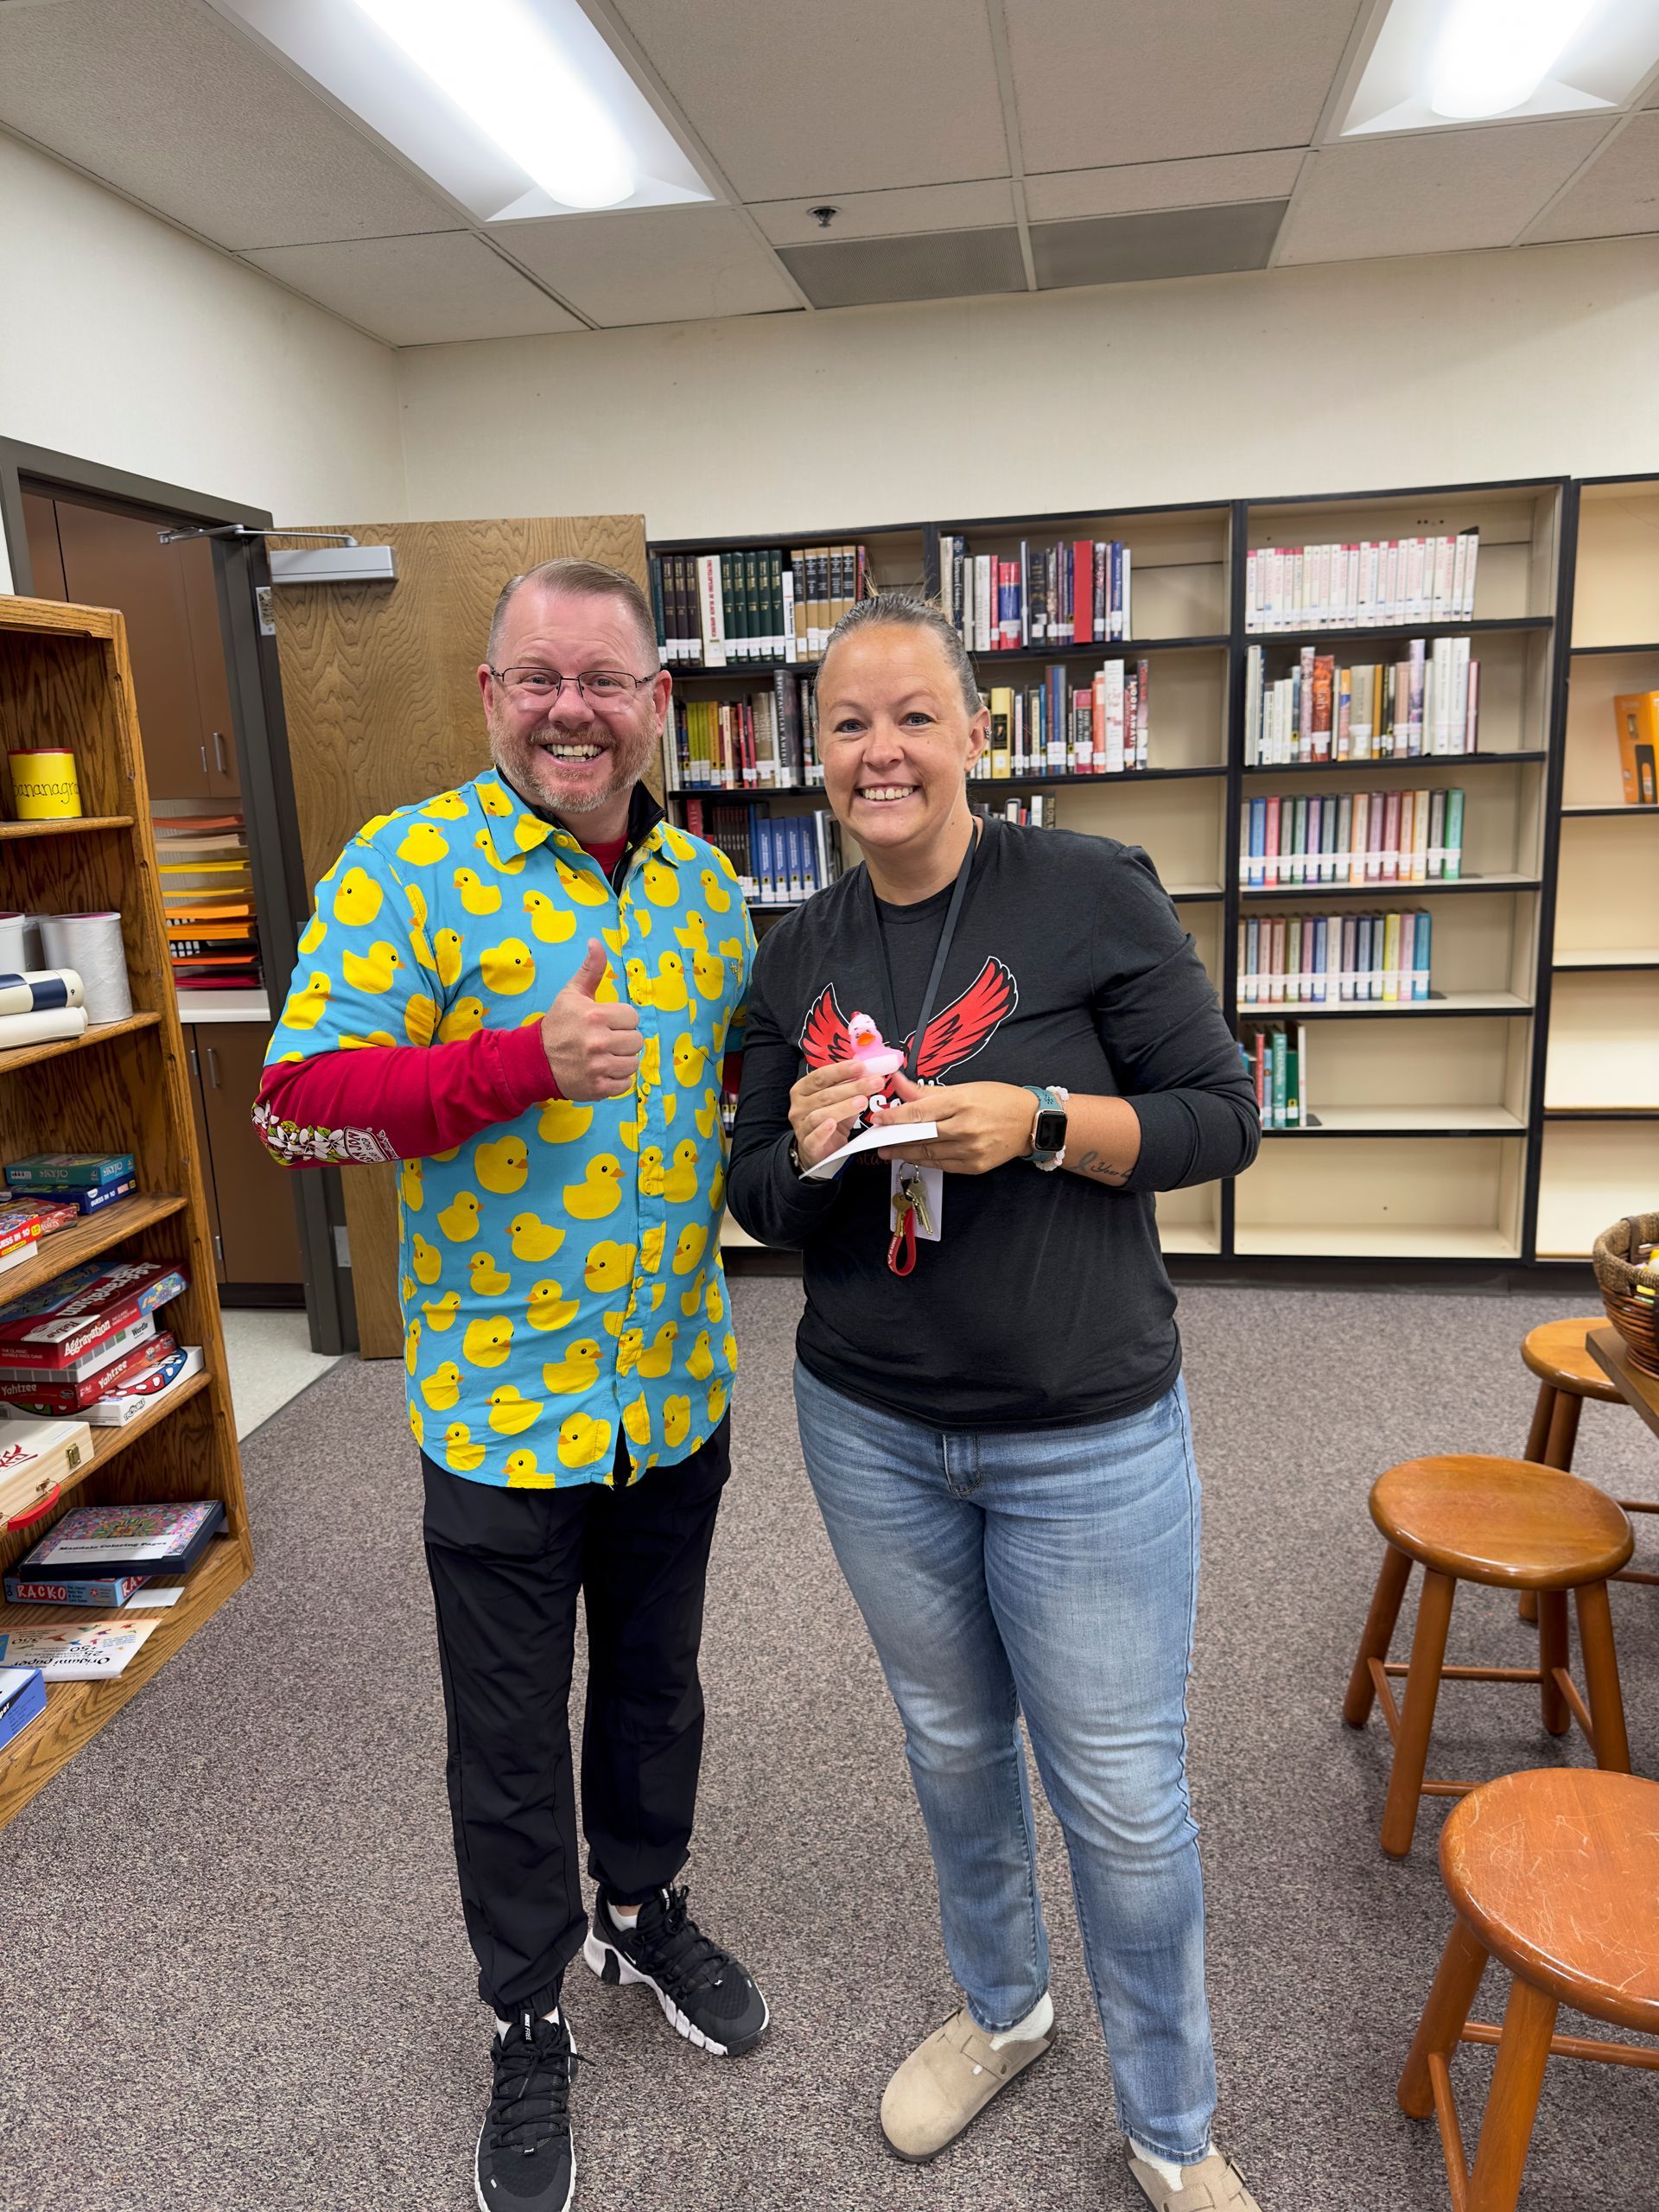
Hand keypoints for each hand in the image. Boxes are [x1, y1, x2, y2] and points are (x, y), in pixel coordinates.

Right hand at [539, 939, 641, 1101]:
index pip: (633, 1017)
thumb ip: (590, 969)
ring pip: (633, 1063)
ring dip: (622, 1060)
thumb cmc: (558, 1024)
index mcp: (596, 1016)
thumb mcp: (572, 994)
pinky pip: (626, 1084)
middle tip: (606, 1041)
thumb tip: (596, 942)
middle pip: (637, 1041)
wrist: (534, 1060)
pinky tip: (602, 1071)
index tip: (606, 1023)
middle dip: (623, 1040)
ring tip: (604, 1056)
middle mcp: (598, 1042)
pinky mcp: (598, 1088)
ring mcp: (599, 1067)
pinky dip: (618, 1079)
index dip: (621, 1020)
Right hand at [788, 1055, 876, 1170]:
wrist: (819, 1149)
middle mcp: (799, 1106)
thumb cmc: (830, 1118)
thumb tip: (866, 1066)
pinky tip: (833, 1125)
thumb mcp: (840, 1100)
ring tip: (863, 1101)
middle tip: (874, 1083)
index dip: (840, 1070)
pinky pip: (814, 1137)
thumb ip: (849, 1085)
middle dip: (852, 1087)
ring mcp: (801, 1126)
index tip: (861, 1066)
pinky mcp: (807, 1144)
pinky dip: (823, 1131)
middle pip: (825, 1095)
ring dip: (843, 1107)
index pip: (820, 1076)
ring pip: (820, 1114)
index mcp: (803, 1089)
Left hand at [875, 1073, 1033, 1175]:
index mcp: (961, 1103)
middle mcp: (965, 1128)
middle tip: (877, 1140)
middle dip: (895, 1139)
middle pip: (920, 1136)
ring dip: (906, 1153)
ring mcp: (970, 1150)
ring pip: (929, 1154)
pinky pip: (943, 1166)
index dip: (893, 1117)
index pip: (918, 1112)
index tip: (877, 1119)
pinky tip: (914, 1156)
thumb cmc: (999, 1100)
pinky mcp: (975, 1166)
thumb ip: (927, 1091)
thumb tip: (898, 1082)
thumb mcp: (964, 1088)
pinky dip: (926, 1161)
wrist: (1032, 1122)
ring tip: (890, 1150)